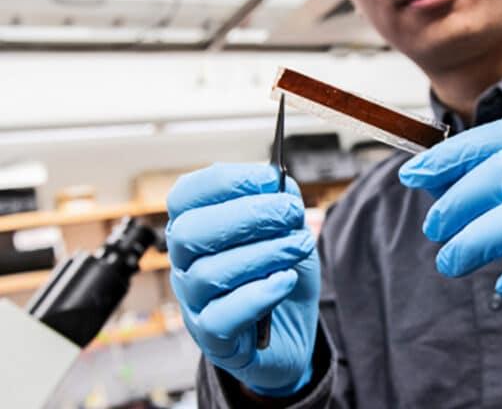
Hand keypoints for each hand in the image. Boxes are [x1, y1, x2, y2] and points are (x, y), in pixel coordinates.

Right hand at [166, 164, 319, 395]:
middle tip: (292, 212)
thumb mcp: (289, 231)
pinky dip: (258, 295)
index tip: (270, 179)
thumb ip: (281, 202)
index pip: (186, 195)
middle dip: (247, 215)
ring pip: (208, 273)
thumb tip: (274, 182)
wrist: (291, 331)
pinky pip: (221, 317)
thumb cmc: (280, 275)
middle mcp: (185, 263)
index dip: (226, 182)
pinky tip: (286, 281)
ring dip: (263, 254)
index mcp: (195, 228)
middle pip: (191, 232)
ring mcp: (194, 302)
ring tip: (299, 246)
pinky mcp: (212, 338)